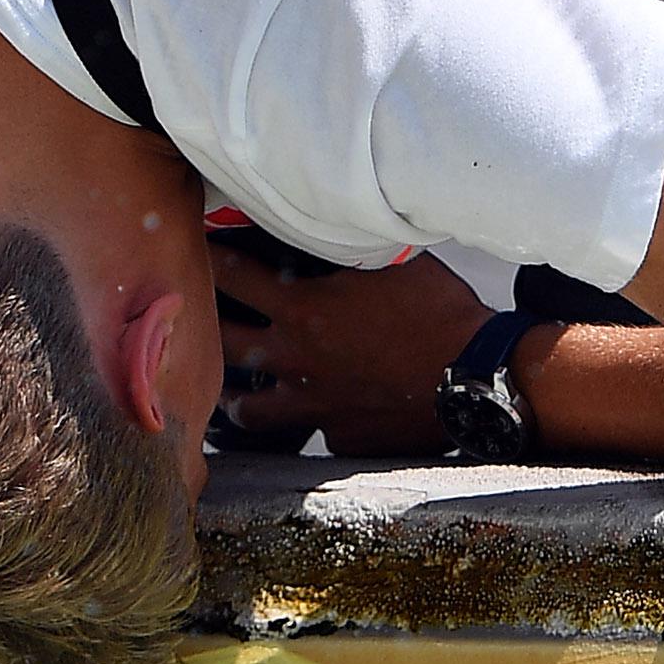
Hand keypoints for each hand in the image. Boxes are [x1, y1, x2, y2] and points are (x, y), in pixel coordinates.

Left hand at [209, 245, 488, 455]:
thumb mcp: (388, 262)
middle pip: (227, 344)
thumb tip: (326, 227)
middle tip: (192, 321)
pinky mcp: (337, 435)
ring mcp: (312, 404)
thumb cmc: (436, 310)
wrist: (471, 378)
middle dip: (204, 330)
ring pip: (250, 407)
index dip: (211, 258)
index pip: (234, 276)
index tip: (196, 248)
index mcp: (302, 310)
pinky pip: (307, 431)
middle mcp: (295, 360)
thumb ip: (345, 251)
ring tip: (228, 392)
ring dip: (235, 396)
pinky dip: (303, 421)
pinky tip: (305, 417)